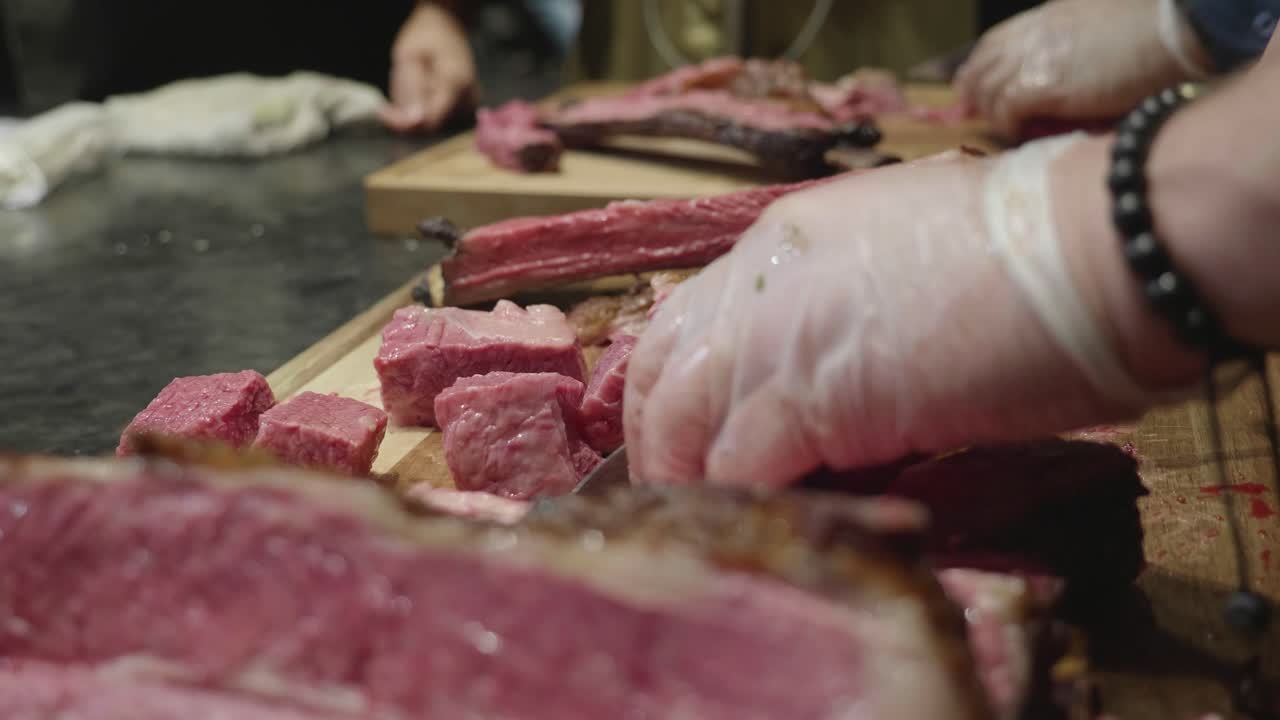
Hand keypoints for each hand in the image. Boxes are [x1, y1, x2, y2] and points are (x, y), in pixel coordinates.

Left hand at [381, 3, 477, 133]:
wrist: (447, 28)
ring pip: (432, 123)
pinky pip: (437, 118)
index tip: (383, 113)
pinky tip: (418, 91)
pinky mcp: (465, 108)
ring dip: (413, 110)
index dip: (405, 123)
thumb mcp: (408, 57)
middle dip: (406, 115)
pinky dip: (421, 109)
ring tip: (408, 86)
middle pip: (431, 124)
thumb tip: (413, 123)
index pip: (431, 120)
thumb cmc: (426, 37)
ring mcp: (468, 104)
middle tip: (387, 103)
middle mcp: (467, 98)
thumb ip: (411, 91)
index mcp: (455, 83)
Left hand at [624, 141, 1168, 486]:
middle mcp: (761, 278)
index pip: (686, 315)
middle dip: (655, 433)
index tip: (684, 432)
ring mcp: (778, 333)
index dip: (674, 382)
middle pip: (658, 363)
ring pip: (682, 417)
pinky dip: (741, 499)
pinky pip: (740, 463)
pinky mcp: (812, 395)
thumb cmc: (1034, 251)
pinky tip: (764, 522)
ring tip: (708, 519)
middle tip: (675, 484)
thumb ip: (840, 308)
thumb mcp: (901, 257)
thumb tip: (828, 377)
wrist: (1097, 247)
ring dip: (688, 477)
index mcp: (782, 240)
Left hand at [955, 0, 1209, 138]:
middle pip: (983, 64)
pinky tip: (1019, 132)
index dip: (978, 65)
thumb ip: (1067, 41)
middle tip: (974, 114)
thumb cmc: (1150, 31)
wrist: (1172, 31)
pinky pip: (1006, 108)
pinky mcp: (1044, 84)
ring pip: (988, 88)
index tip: (970, 86)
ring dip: (992, 111)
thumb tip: (1057, 71)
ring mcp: (1036, 57)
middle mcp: (1034, 33)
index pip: (994, 40)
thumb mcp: (1097, 23)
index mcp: (1046, 16)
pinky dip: (1007, 124)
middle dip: (974, 91)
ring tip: (1005, 126)